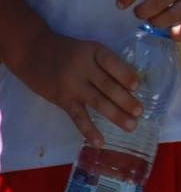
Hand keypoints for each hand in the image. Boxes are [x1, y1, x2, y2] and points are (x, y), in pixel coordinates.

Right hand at [9, 27, 141, 144]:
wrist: (31, 52)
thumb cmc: (66, 50)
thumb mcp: (88, 49)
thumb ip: (105, 64)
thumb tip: (130, 86)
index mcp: (93, 51)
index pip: (113, 63)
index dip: (125, 75)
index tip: (137, 86)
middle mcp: (83, 68)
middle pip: (107, 85)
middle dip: (125, 100)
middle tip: (140, 112)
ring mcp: (72, 85)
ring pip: (96, 101)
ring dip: (115, 115)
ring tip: (131, 126)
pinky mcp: (62, 99)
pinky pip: (77, 116)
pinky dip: (89, 130)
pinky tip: (99, 142)